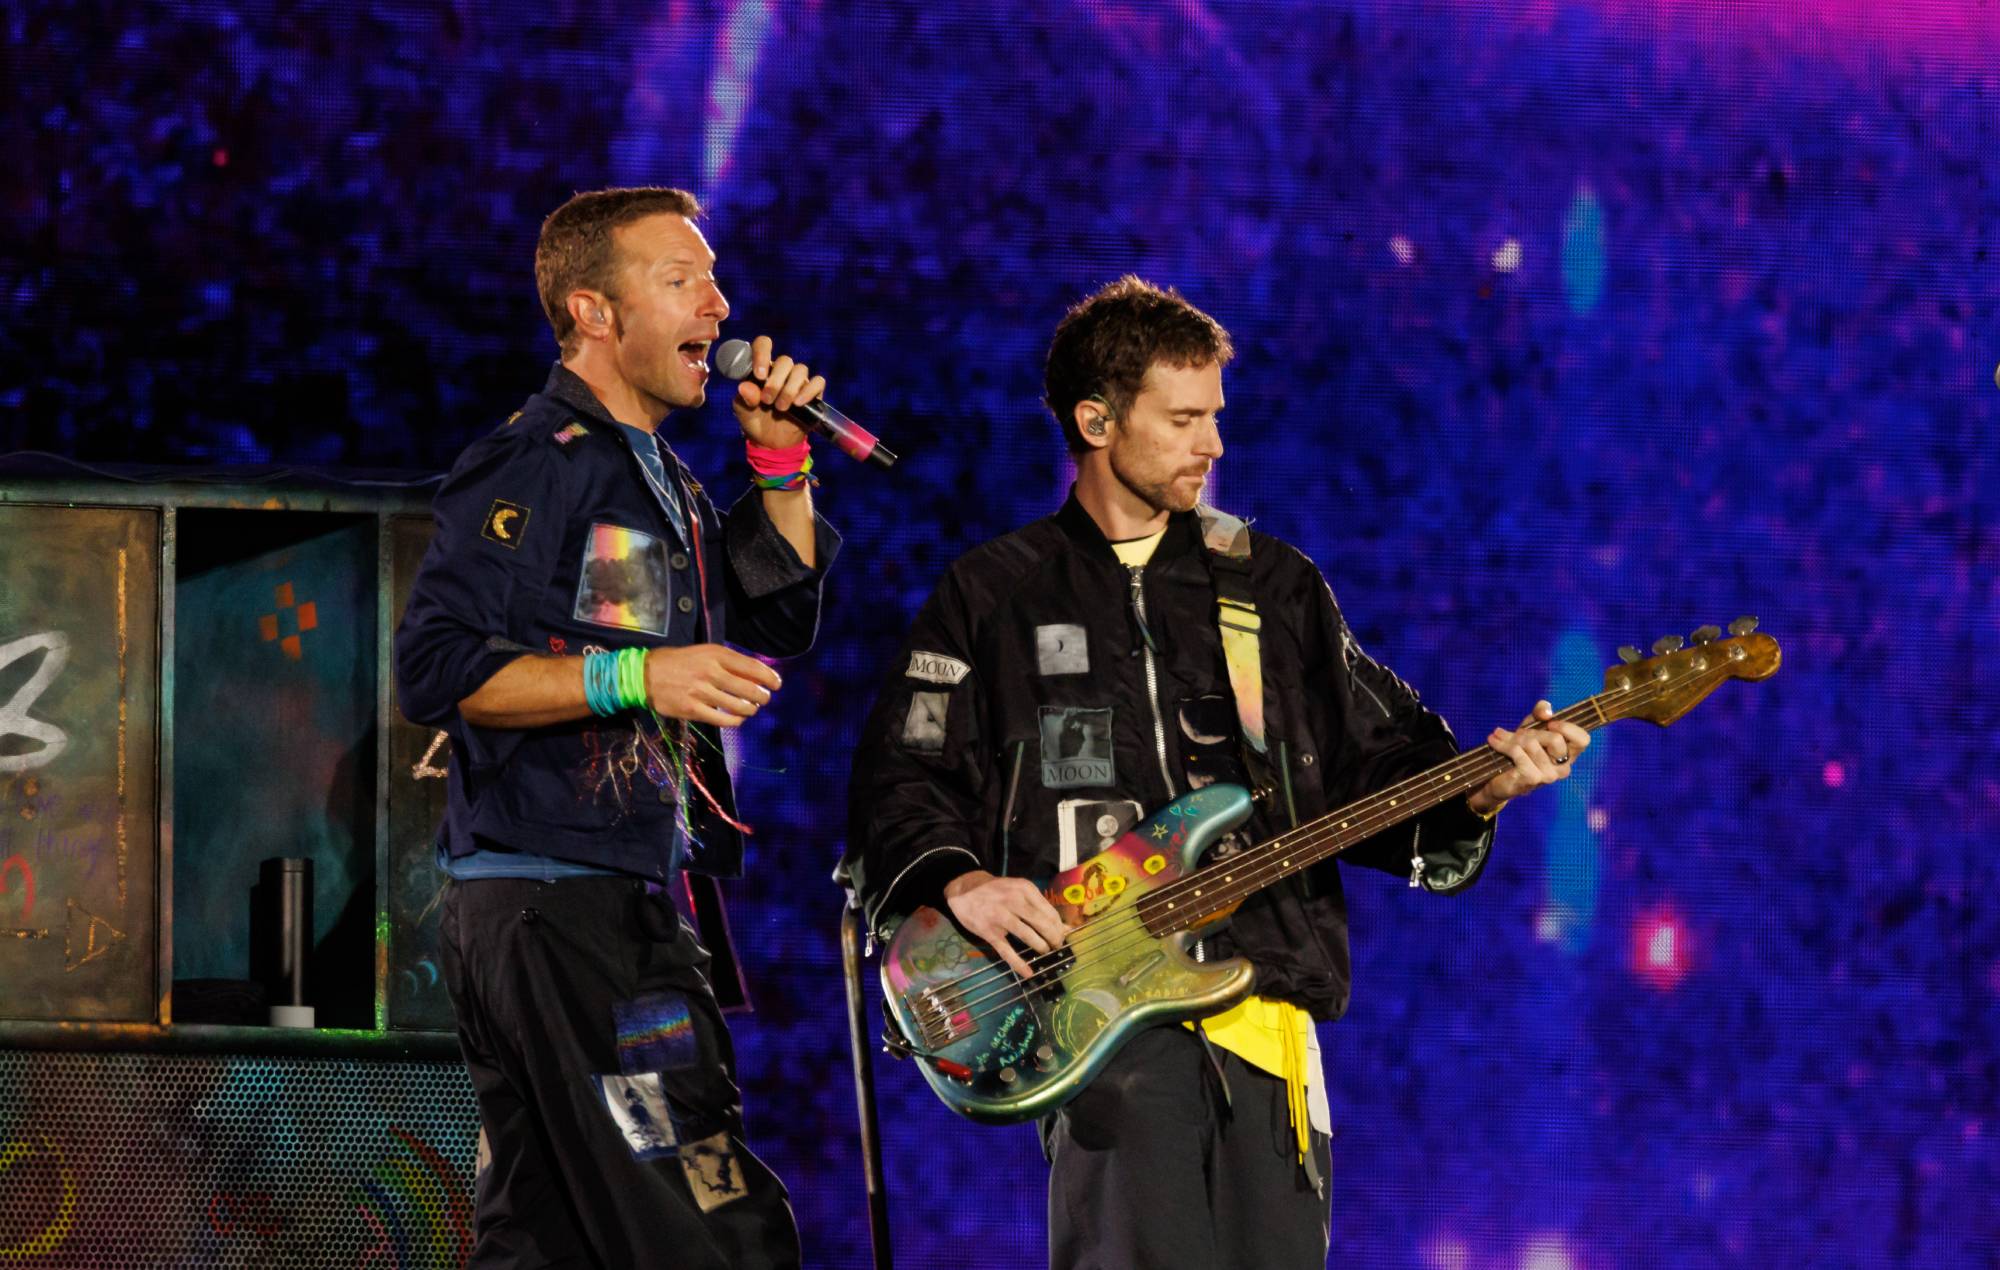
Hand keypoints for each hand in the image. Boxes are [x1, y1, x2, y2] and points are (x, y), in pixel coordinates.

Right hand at [643, 643, 780, 727]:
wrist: (646, 674)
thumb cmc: (679, 661)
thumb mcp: (704, 652)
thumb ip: (728, 661)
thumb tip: (757, 674)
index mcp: (716, 655)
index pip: (752, 667)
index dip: (769, 677)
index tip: (777, 684)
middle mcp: (710, 671)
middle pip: (749, 688)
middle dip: (763, 697)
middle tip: (764, 699)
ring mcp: (701, 692)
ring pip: (739, 706)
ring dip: (750, 710)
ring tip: (751, 709)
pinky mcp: (692, 709)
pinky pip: (723, 720)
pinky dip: (735, 721)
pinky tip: (737, 719)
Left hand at [731, 334, 823, 449]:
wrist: (771, 444)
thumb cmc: (754, 421)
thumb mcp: (743, 410)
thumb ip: (744, 397)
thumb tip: (745, 386)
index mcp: (762, 368)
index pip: (764, 345)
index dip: (762, 354)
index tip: (759, 375)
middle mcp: (781, 371)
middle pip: (785, 360)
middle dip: (775, 382)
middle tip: (767, 401)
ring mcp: (798, 381)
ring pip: (800, 370)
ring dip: (789, 389)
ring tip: (780, 407)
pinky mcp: (813, 394)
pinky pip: (818, 382)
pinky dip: (808, 391)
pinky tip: (798, 404)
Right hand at [942, 869, 1069, 982]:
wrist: (965, 890)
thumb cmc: (996, 890)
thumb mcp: (1018, 889)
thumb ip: (1039, 906)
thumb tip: (1066, 927)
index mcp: (1025, 890)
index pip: (1049, 912)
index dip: (1059, 926)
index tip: (1063, 935)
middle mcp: (1014, 902)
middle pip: (1042, 924)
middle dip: (1054, 938)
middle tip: (1057, 946)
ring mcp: (1001, 917)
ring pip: (1028, 936)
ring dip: (1041, 947)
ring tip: (1045, 951)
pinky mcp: (990, 932)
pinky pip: (1007, 951)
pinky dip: (1018, 964)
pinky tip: (1028, 973)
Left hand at [1469, 700, 1590, 813]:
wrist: (1500, 774)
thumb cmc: (1522, 748)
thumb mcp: (1532, 725)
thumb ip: (1541, 712)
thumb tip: (1547, 712)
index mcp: (1569, 754)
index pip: (1583, 740)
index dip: (1567, 728)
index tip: (1550, 723)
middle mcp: (1563, 767)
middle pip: (1555, 739)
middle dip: (1531, 731)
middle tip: (1518, 733)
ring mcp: (1549, 776)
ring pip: (1532, 744)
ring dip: (1512, 738)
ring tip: (1500, 737)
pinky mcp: (1532, 780)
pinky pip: (1518, 754)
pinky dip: (1504, 745)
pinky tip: (1495, 742)